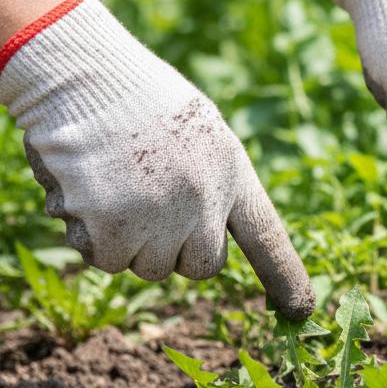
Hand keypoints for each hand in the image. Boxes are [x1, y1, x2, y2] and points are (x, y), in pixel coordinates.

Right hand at [0, 0, 314, 318]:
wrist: (86, 76)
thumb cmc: (139, 98)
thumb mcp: (201, 136)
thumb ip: (210, 186)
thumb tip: (203, 234)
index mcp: (233, 176)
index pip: (267, 238)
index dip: (286, 278)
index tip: (300, 311)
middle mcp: (205, 205)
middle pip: (198, 267)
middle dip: (173, 250)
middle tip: (146, 204)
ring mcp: (159, 221)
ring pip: (144, 267)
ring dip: (124, 240)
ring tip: (112, 183)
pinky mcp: (111, 231)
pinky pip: (102, 260)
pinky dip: (87, 235)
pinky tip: (85, 190)